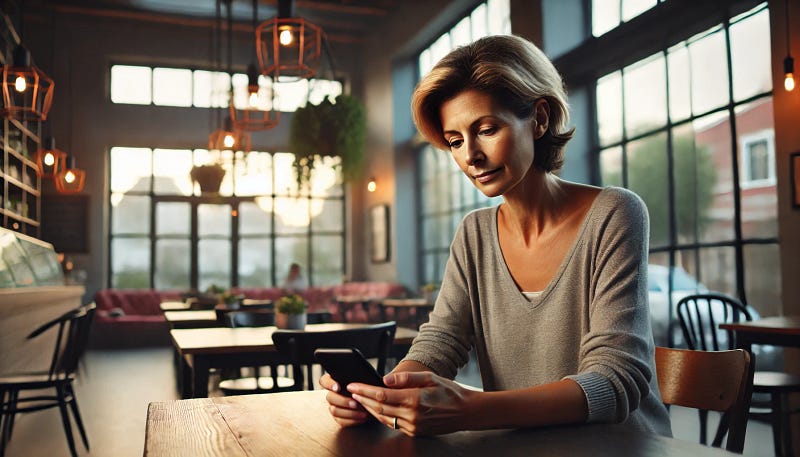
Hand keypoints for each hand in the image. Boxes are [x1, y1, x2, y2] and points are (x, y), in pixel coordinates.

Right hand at [319, 373, 370, 426]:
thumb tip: (358, 381)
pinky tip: (362, 418)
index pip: (324, 381)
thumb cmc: (367, 388)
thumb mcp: (364, 380)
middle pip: (329, 397)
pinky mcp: (338, 418)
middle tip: (355, 403)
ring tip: (362, 412)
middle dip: (343, 401)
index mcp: (334, 381)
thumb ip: (358, 379)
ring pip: (334, 410)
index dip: (329, 384)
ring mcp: (334, 406)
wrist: (373, 401)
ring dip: (349, 412)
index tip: (338, 387)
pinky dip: (352, 420)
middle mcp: (332, 394)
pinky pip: (340, 421)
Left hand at [348, 371, 475, 435]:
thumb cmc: (449, 391)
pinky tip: (375, 409)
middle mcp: (412, 415)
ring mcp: (413, 426)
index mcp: (415, 399)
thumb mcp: (430, 377)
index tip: (353, 385)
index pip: (382, 395)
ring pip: (383, 418)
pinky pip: (392, 424)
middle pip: (379, 408)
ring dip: (369, 409)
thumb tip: (385, 378)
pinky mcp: (414, 432)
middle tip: (351, 391)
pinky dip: (381, 416)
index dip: (365, 390)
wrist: (466, 412)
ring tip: (358, 399)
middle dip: (362, 399)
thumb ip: (406, 377)